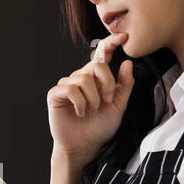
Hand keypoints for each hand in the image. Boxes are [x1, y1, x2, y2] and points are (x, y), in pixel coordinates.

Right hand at [47, 30, 133, 166]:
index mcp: (96, 78)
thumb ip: (124, 86)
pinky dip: (80, 102)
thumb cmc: (99, 128)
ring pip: (84, 78)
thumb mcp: (118, 107)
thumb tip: (127, 63)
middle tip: (107, 100)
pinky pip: (70, 88)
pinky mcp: (55, 94)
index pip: (102, 55)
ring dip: (93, 98)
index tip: (123, 37)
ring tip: (91, 111)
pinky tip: (80, 113)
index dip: (111, 43)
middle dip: (106, 82)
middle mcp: (81, 78)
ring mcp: (67, 85)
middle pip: (96, 65)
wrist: (84, 146)